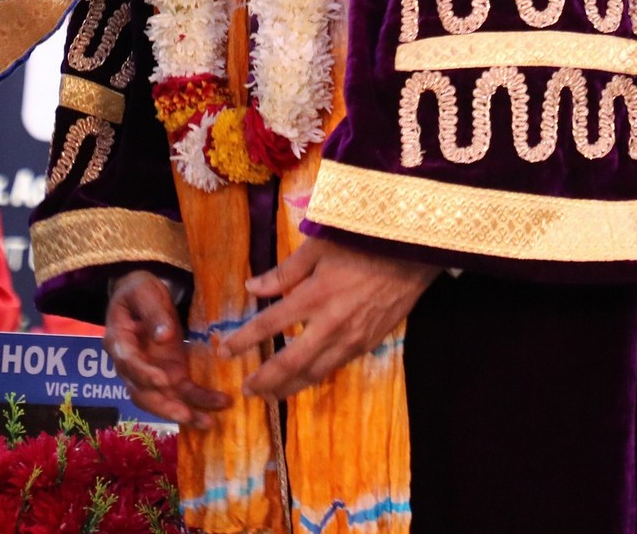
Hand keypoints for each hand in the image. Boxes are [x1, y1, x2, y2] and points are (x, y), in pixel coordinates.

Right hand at [103, 271, 228, 429]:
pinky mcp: (169, 375)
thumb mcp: (145, 292)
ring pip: (161, 400)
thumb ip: (154, 313)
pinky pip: (181, 393)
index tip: (162, 381)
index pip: (127, 362)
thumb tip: (163, 336)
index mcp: (118, 341)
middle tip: (186, 415)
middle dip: (164, 406)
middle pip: (142, 392)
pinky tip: (215, 410)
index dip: (144, 374)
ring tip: (207, 423)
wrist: (144, 296)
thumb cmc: (140, 291)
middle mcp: (131, 365)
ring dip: (183, 413)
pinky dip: (197, 403)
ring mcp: (150, 374)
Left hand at [218, 237, 437, 399]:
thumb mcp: (320, 247)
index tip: (224, 352)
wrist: (413, 254)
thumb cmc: (363, 243)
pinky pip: (336, 366)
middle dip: (265, 379)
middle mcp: (329, 323)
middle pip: (290, 362)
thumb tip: (252, 288)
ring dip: (289, 386)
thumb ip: (284, 272)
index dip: (243, 341)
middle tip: (246, 390)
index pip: (269, 325)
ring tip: (271, 394)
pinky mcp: (368, 344)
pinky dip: (317, 376)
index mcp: (313, 295)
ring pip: (314, 372)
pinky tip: (306, 379)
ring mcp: (351, 338)